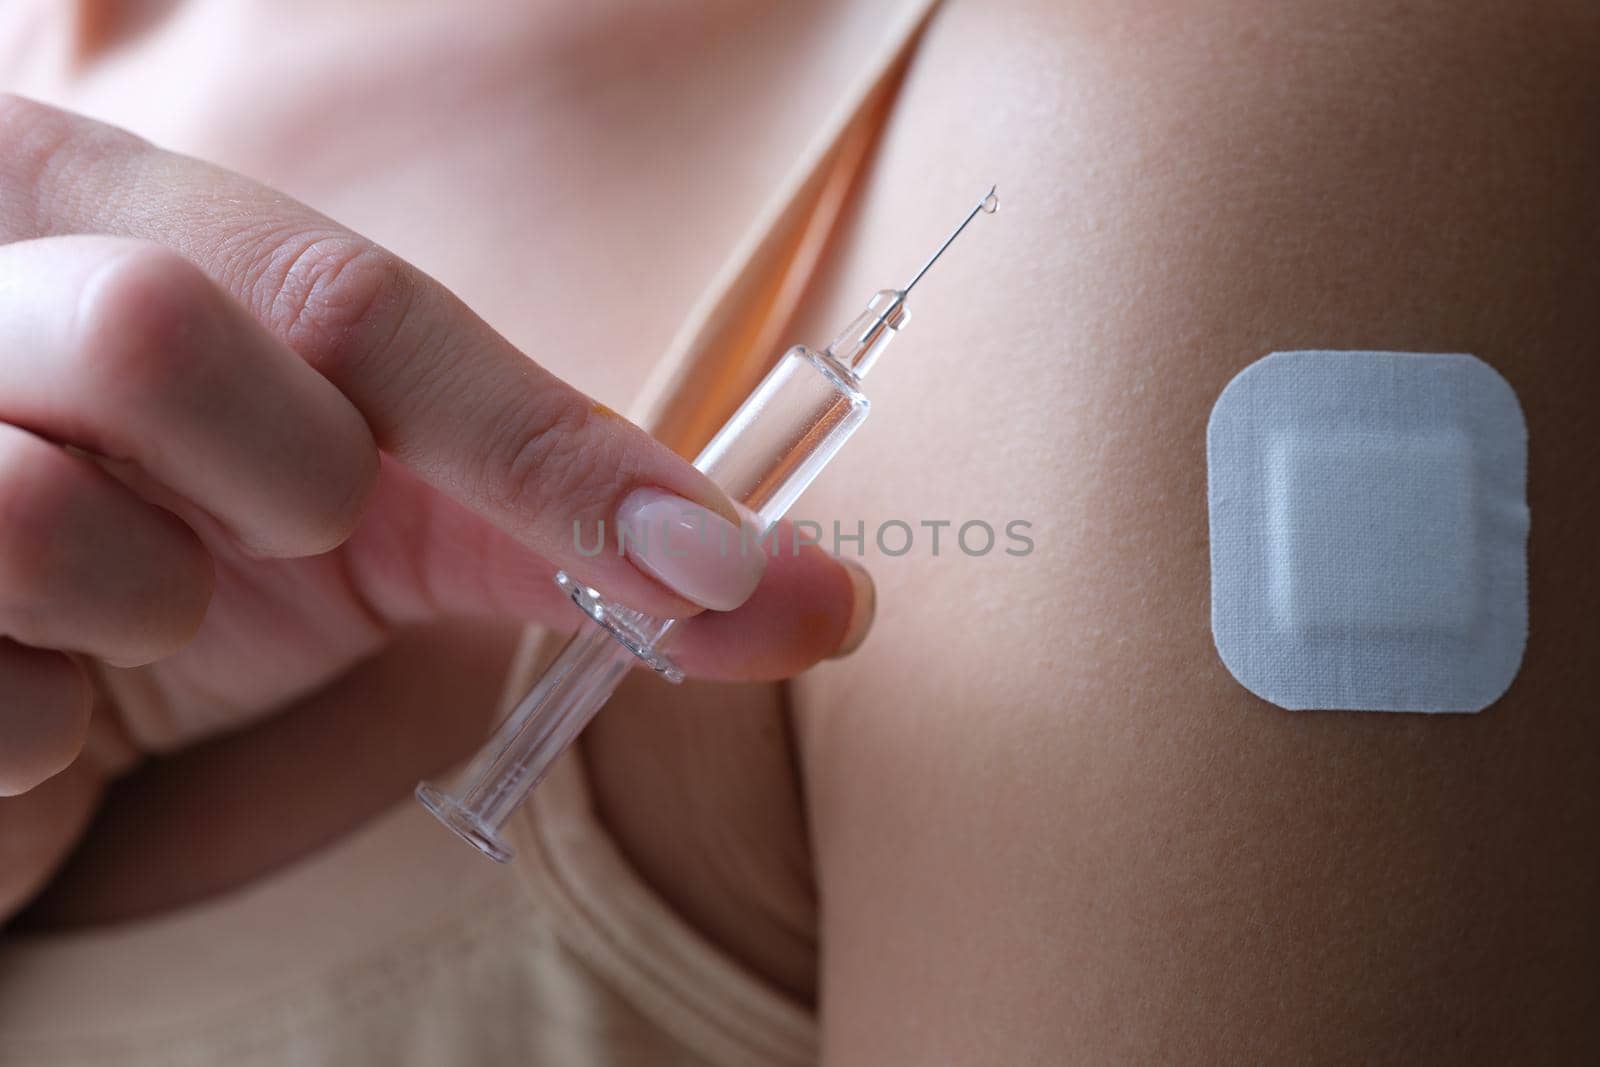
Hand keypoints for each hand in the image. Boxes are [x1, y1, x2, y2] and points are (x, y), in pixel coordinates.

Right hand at [0, 97, 870, 914]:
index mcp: (113, 205)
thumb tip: (813, 598)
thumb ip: (566, 529)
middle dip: (272, 484)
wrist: (1, 655)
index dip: (544, 443)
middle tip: (252, 525)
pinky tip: (36, 681)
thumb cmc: (193, 547)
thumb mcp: (371, 503)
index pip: (352, 292)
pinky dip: (48, 718)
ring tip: (130, 602)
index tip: (717, 569)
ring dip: (149, 608)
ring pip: (45, 516)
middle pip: (167, 330)